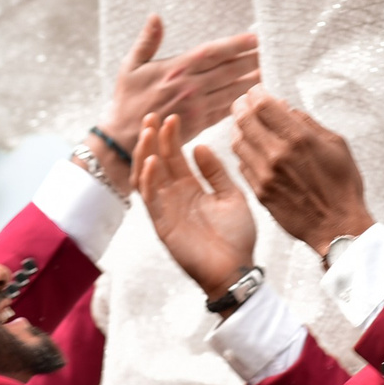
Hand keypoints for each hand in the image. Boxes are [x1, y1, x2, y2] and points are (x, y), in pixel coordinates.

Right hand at [100, 18, 259, 177]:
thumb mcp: (130, 66)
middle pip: (229, 70)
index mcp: (176, 68)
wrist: (122, 139)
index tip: (254, 38)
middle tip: (271, 52)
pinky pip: (226, 110)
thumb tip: (155, 16)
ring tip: (269, 71)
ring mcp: (197, 107)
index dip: (236, 45)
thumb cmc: (126, 100)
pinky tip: (255, 97)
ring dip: (253, 81)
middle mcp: (190, 87)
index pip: (213, 52)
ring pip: (232, 90)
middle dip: (252, 60)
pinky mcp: (199, 124)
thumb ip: (147, 41)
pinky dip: (242, 102)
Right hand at [133, 114, 258, 302]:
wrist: (237, 268)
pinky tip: (151, 161)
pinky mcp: (162, 224)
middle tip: (152, 116)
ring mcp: (166, 209)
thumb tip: (199, 146)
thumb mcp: (232, 196)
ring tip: (148, 132)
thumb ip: (216, 172)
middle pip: (157, 161)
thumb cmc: (237, 236)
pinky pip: (150, 199)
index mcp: (191, 188)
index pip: (175, 157)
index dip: (171, 137)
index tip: (172, 116)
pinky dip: (148, 180)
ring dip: (145, 154)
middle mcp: (174, 196)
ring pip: (147, 176)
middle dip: (153, 139)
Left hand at [232, 89, 373, 253]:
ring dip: (239, 129)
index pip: (262, 105)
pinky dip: (244, 152)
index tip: (257, 91)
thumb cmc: (342, 185)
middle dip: (241, 106)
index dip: (256, 93)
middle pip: (244, 119)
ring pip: (238, 142)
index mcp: (298, 138)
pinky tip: (252, 149)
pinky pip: (242, 164)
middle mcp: (277, 154)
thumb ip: (307, 123)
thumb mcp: (336, 144)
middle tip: (244, 102)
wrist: (337, 226)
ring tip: (246, 124)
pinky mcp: (259, 191)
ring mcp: (265, 174)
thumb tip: (286, 108)